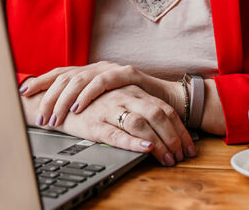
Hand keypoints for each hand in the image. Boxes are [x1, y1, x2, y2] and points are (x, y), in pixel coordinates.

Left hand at [20, 62, 177, 128]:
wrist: (166, 100)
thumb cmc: (132, 104)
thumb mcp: (103, 104)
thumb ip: (84, 103)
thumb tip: (56, 112)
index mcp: (88, 72)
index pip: (59, 74)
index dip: (40, 81)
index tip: (22, 93)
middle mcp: (96, 67)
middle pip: (65, 78)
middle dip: (49, 97)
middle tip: (40, 117)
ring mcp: (111, 68)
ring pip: (79, 80)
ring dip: (64, 100)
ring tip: (55, 117)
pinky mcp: (126, 74)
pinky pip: (101, 82)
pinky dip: (87, 95)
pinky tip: (78, 106)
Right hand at [50, 85, 195, 165]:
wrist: (59, 100)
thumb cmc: (93, 102)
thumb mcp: (120, 99)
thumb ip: (140, 108)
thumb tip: (165, 129)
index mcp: (133, 91)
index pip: (164, 109)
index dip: (179, 129)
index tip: (189, 146)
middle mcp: (124, 97)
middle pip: (158, 115)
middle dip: (174, 138)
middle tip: (181, 156)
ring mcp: (109, 109)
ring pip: (141, 124)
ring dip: (159, 143)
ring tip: (168, 158)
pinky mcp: (95, 123)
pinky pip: (116, 134)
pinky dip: (133, 142)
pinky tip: (146, 149)